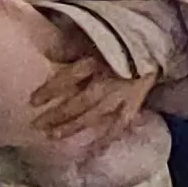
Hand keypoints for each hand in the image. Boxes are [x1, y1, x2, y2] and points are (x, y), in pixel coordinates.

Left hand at [32, 20, 155, 144]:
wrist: (154, 42)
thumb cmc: (119, 36)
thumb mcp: (93, 34)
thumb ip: (72, 44)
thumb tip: (47, 52)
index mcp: (97, 60)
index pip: (69, 77)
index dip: (50, 90)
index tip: (32, 101)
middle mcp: (108, 80)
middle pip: (79, 101)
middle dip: (57, 114)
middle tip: (36, 126)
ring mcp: (122, 95)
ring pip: (94, 116)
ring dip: (73, 127)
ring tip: (53, 136)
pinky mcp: (134, 105)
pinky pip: (119, 126)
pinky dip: (106, 140)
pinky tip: (91, 152)